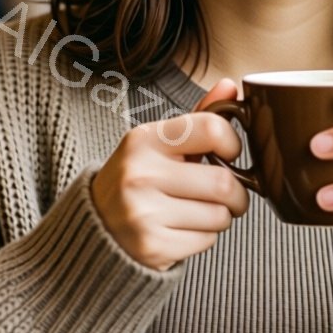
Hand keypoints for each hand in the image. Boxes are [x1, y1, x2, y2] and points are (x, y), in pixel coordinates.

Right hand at [90, 78, 250, 270]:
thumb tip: (230, 86)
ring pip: (219, 216)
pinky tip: (182, 230)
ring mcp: (143, 212)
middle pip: (223, 182)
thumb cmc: (138, 179)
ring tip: (198, 212)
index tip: (229, 154)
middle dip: (236, 194)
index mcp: (143, 139)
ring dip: (220, 217)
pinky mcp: (151, 246)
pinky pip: (206, 241)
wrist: (96, 226)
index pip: (212, 128)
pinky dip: (204, 238)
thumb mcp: (159, 143)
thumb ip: (197, 118)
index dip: (233, 143)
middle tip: (228, 196)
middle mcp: (140, 173)